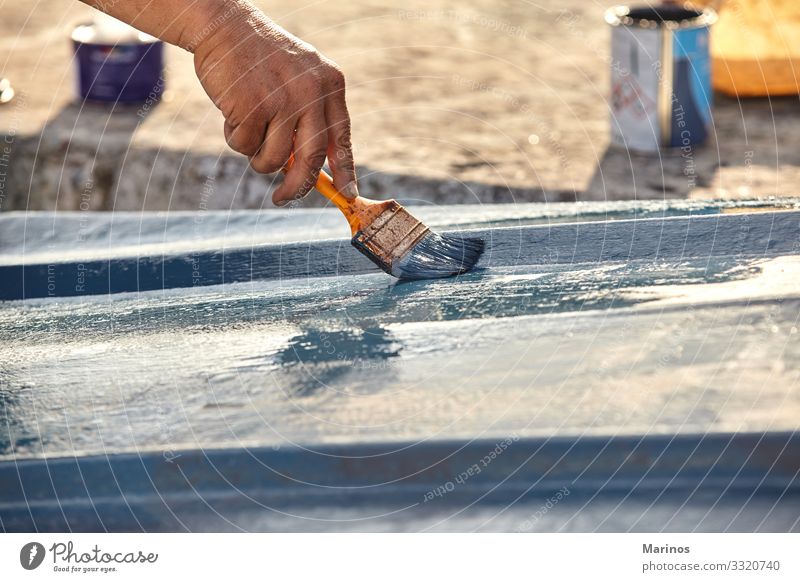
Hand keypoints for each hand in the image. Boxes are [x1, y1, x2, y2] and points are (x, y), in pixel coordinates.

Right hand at [191, 2, 357, 204]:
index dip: (345, 171)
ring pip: (273, 159)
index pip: (342, 138)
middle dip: (297, 187)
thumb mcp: (298, 81)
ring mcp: (283, 100)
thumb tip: (311, 172)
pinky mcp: (252, 106)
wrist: (224, 26)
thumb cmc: (260, 61)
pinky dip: (234, 137)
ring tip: (248, 130)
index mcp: (331, 85)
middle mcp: (312, 93)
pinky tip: (232, 111)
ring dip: (257, 157)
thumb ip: (308, 120)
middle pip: (311, 160)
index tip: (348, 195)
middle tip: (283, 198)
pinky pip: (244, 146)